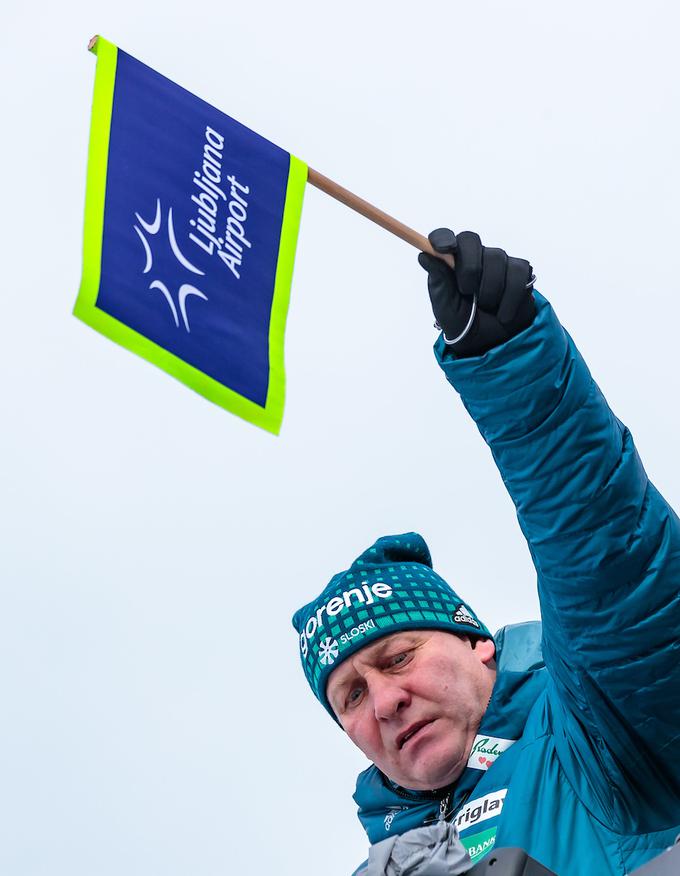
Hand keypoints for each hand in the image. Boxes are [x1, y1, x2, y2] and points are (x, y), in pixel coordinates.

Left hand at [418, 229, 535, 357]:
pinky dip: (510, 298)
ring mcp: (498, 261)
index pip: (444, 237)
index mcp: (450, 261)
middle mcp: (474, 256)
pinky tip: (504, 314)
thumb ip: (438, 280)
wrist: (491, 343)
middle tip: (467, 292)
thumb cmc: (463, 323)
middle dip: (469, 267)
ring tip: (487, 308)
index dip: (442, 238)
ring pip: (496, 258)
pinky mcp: (521, 271)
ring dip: (489, 290)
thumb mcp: (445, 306)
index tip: (442, 249)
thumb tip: (424, 255)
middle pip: (470, 240)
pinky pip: (518, 274)